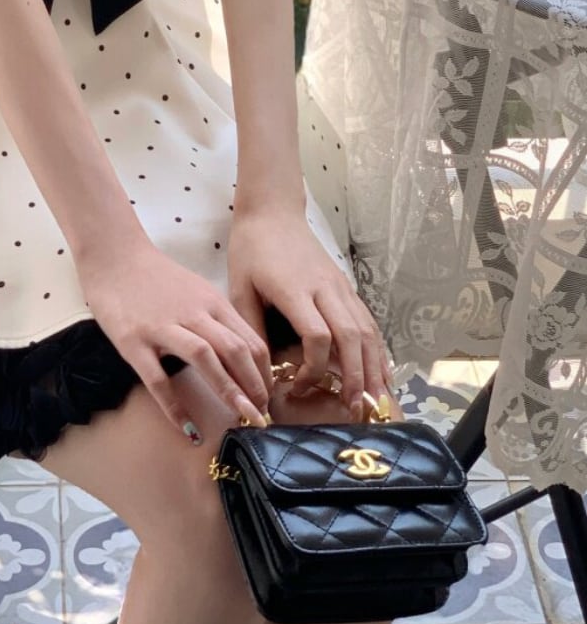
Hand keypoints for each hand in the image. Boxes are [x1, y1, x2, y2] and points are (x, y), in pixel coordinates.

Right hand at [79, 240, 273, 443]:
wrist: (113, 256)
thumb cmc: (155, 277)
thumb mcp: (196, 291)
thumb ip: (217, 319)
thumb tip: (241, 357)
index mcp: (212, 302)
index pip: (250, 341)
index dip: (265, 373)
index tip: (269, 398)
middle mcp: (193, 313)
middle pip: (234, 350)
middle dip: (254, 386)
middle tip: (261, 416)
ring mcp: (162, 326)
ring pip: (204, 358)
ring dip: (228, 390)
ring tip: (241, 419)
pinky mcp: (133, 341)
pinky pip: (157, 378)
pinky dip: (174, 405)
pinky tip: (187, 428)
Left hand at [226, 210, 393, 419]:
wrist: (272, 212)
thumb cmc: (251, 251)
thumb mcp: (239, 288)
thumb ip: (251, 328)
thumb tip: (258, 372)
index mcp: (295, 290)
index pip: (317, 336)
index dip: (313, 368)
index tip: (297, 387)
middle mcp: (325, 288)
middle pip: (351, 337)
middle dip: (356, 377)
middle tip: (354, 410)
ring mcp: (340, 286)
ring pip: (366, 330)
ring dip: (374, 367)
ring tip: (377, 401)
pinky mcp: (347, 285)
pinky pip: (368, 320)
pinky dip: (378, 348)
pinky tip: (382, 372)